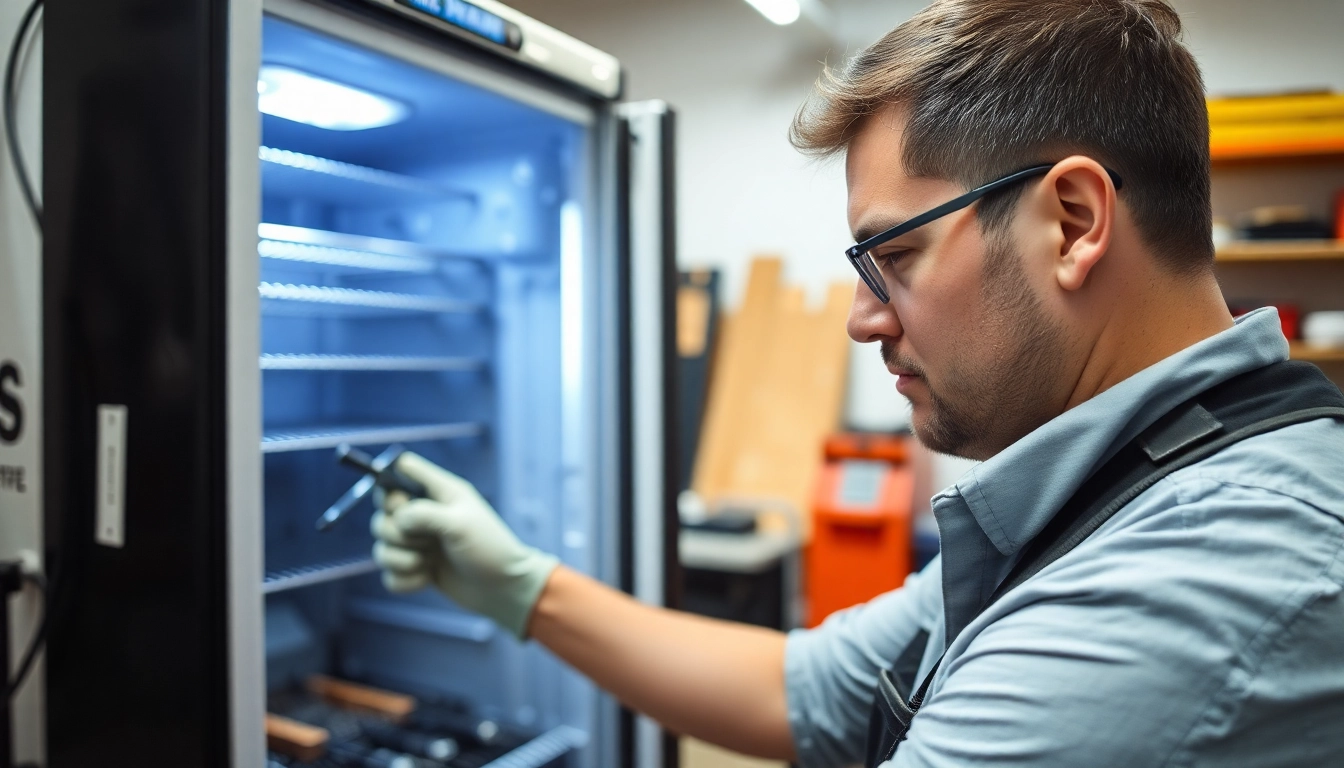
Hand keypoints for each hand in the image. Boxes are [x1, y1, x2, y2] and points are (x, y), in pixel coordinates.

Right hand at [370, 452, 558, 638]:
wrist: (503, 589)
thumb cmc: (489, 549)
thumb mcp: (460, 524)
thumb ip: (424, 514)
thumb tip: (397, 517)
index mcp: (440, 492)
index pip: (402, 469)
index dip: (391, 483)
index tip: (401, 504)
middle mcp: (425, 514)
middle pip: (382, 514)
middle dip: (395, 532)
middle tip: (425, 542)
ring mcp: (419, 543)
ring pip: (382, 546)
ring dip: (399, 559)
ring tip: (427, 564)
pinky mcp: (417, 568)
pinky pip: (389, 574)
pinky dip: (404, 580)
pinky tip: (427, 580)